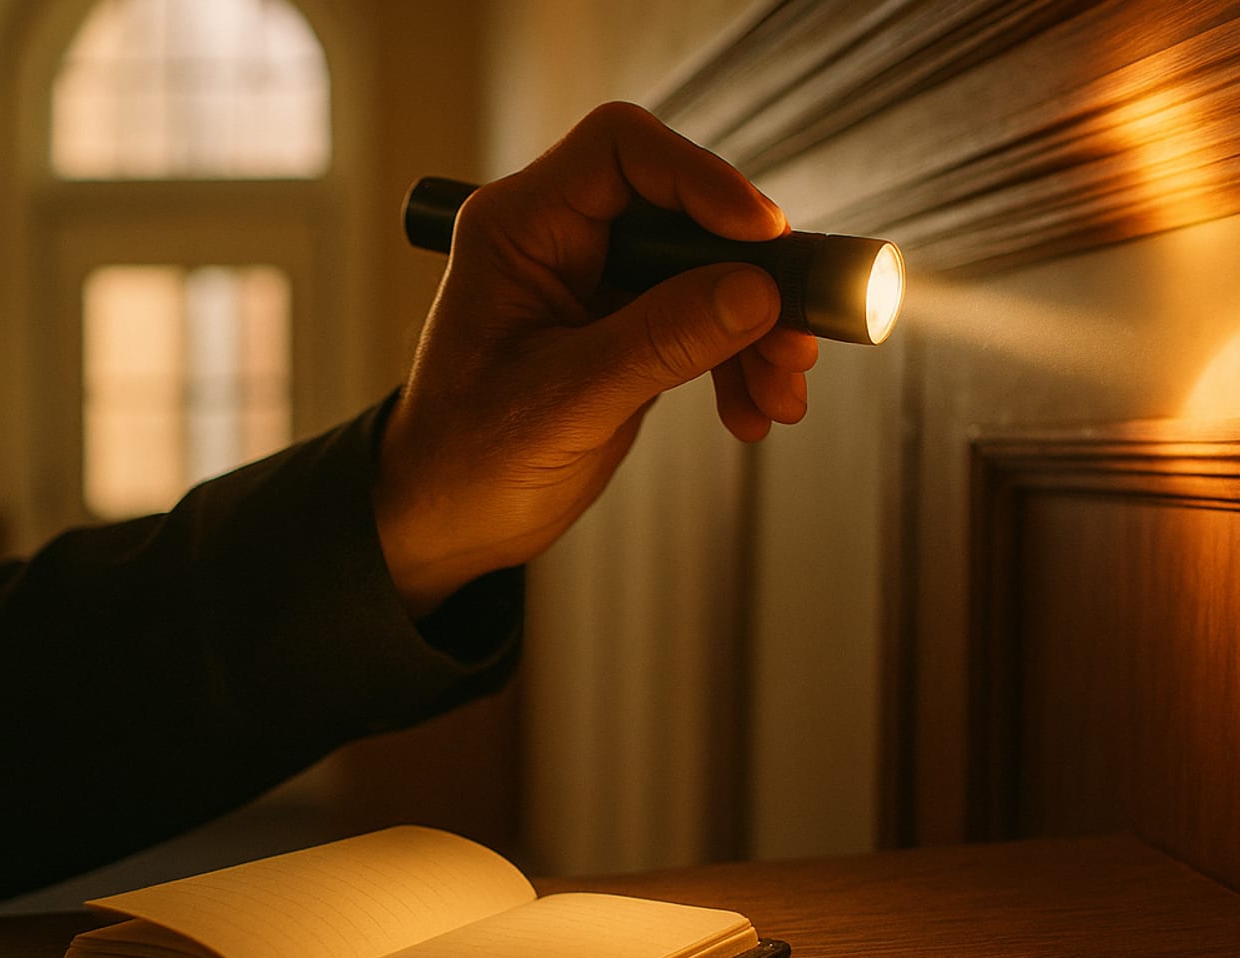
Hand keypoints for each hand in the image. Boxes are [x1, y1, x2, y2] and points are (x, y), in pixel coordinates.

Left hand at [374, 102, 818, 616]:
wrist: (444, 522)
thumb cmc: (465, 459)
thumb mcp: (566, 401)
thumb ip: (661, 341)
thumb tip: (755, 292)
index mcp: (520, 227)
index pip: (621, 152)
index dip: (701, 180)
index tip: (763, 236)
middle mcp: (560, 241)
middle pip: (683, 212)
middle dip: (750, 276)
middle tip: (795, 336)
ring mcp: (597, 285)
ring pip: (707, 272)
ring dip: (758, 329)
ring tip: (782, 394)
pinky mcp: (626, 330)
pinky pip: (705, 321)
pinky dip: (739, 362)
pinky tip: (754, 412)